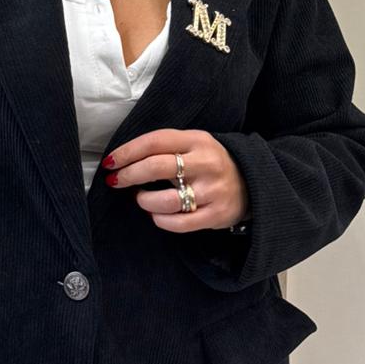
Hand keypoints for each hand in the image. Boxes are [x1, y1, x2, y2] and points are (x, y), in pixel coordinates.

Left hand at [102, 128, 249, 231]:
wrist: (253, 182)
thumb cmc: (211, 163)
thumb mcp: (195, 144)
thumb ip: (166, 147)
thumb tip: (124, 159)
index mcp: (197, 140)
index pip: (155, 141)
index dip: (128, 151)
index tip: (111, 161)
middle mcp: (206, 163)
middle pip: (157, 167)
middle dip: (129, 175)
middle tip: (115, 180)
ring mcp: (212, 191)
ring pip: (166, 200)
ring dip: (144, 200)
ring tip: (140, 198)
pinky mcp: (216, 214)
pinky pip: (179, 223)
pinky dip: (160, 220)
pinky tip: (156, 214)